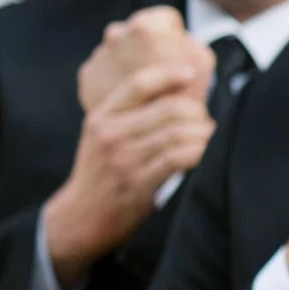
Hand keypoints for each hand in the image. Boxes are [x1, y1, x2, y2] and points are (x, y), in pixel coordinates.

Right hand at [42, 49, 218, 281]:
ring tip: (207, 135)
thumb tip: (171, 92)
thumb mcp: (101, 136)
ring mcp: (124, 159)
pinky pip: (178, 159)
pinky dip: (197, 152)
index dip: (168, 74)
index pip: (138, 84)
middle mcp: (110, 134)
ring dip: (201, 133)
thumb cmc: (100, 173)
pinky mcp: (138, 182)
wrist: (81, 216)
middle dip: (195, 111)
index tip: (190, 73)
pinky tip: (202, 153)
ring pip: (177, 133)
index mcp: (101, 117)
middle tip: (204, 118)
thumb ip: (127, 115)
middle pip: (167, 108)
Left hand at [78, 6, 207, 115]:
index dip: (177, 38)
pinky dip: (116, 80)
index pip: (167, 20)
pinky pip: (105, 71)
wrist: (143, 140)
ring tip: (148, 91)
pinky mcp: (88, 77)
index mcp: (146, 26)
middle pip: (141, 35)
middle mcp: (117, 33)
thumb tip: (180, 37)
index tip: (180, 58)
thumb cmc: (181, 99)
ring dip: (132, 64)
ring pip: (121, 52)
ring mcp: (99, 55)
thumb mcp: (201, 64)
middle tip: (165, 74)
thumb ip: (191, 41)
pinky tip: (132, 98)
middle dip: (152, 50)